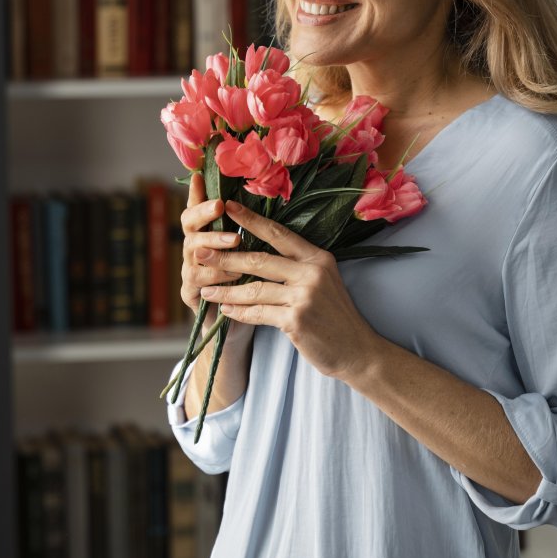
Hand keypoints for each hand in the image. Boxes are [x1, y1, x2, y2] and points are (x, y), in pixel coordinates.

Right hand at [180, 175, 251, 342]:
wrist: (240, 320)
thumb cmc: (247, 278)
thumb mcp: (251, 248)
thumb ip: (247, 225)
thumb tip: (258, 193)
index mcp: (205, 233)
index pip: (196, 208)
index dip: (197, 194)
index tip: (201, 177)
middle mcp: (193, 248)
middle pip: (188, 224)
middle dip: (204, 213)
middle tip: (221, 205)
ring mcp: (188, 269)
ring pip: (192, 250)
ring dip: (213, 241)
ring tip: (236, 240)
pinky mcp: (189, 293)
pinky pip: (196, 280)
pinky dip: (215, 275)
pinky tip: (233, 274)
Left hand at [197, 199, 376, 382]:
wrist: (357, 350)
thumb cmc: (334, 316)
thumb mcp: (322, 281)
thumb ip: (296, 266)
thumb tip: (256, 253)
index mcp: (317, 257)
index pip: (278, 232)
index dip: (250, 219)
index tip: (227, 206)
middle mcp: (312, 272)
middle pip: (259, 259)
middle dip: (225, 257)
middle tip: (199, 253)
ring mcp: (304, 296)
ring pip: (254, 288)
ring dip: (225, 290)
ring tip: (205, 290)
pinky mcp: (296, 320)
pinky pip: (258, 313)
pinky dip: (239, 312)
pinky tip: (225, 311)